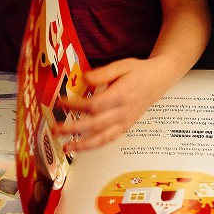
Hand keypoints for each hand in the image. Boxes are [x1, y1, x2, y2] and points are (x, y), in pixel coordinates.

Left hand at [54, 57, 173, 151]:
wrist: (158, 81)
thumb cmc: (139, 72)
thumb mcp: (122, 65)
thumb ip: (103, 73)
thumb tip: (85, 78)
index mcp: (121, 95)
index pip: (94, 105)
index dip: (76, 105)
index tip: (61, 102)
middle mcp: (123, 112)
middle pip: (95, 124)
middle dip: (73, 128)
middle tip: (55, 129)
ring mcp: (125, 122)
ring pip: (103, 137)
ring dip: (83, 145)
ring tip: (66, 147)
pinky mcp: (125, 127)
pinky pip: (109, 140)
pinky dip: (94, 146)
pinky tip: (81, 148)